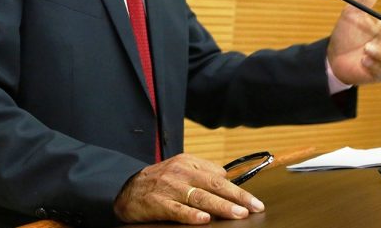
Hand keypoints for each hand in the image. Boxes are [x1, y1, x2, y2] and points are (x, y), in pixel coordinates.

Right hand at [114, 153, 264, 224]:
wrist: (126, 187)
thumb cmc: (159, 180)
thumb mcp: (181, 168)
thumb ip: (202, 171)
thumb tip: (226, 177)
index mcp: (188, 163)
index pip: (219, 176)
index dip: (238, 189)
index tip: (254, 201)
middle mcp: (181, 173)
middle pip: (214, 185)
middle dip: (237, 197)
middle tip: (254, 207)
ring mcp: (169, 188)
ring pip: (199, 197)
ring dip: (221, 206)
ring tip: (238, 214)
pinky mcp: (157, 203)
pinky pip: (177, 210)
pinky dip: (191, 215)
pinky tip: (204, 219)